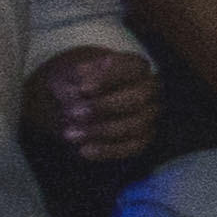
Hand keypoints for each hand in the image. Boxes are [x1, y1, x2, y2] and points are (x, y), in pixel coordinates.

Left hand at [25, 46, 155, 165]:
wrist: (75, 103)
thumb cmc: (75, 83)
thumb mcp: (67, 75)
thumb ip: (73, 79)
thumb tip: (80, 89)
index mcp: (136, 66)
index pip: (134, 67)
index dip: (110, 78)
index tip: (82, 88)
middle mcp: (149, 90)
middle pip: (139, 98)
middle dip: (105, 107)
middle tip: (73, 113)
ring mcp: (149, 116)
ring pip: (135, 125)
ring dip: (100, 131)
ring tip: (70, 134)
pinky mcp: (142, 139)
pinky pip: (132, 148)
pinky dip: (107, 150)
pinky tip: (83, 150)